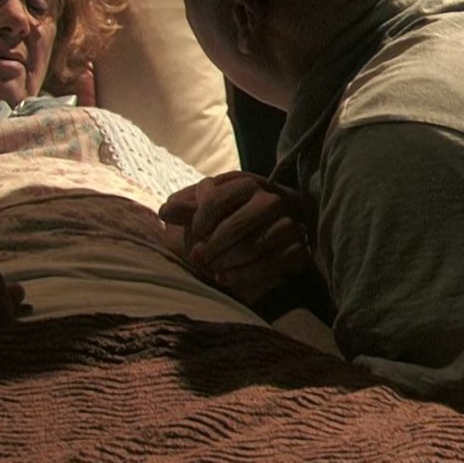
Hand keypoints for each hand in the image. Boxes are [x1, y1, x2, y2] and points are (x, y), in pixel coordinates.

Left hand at [159, 172, 310, 304]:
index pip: (216, 196)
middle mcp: (269, 199)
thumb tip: (166, 211)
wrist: (252, 252)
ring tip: (212, 270)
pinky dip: (246, 274)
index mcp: (243, 183)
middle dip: (214, 244)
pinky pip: (272, 264)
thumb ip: (184, 210)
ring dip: (227, 261)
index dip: (201, 217)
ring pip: (254, 245)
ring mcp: (287, 223)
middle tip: (198, 258)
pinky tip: (227, 279)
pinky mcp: (297, 249)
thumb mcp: (199, 216)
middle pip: (237, 223)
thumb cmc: (219, 228)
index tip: (194, 232)